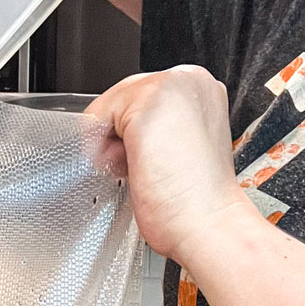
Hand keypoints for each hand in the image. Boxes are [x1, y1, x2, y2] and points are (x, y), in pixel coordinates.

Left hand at [86, 66, 253, 260]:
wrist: (208, 225)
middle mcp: (188, 80)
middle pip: (122, 99)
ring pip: (108, 107)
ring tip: (141, 171)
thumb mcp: (177, 153)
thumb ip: (156, 133)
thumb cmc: (195, 206)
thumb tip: (123, 136)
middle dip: (121, 138)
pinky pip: (95, 117)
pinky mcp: (146, 101)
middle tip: (145, 171)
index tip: (149, 162)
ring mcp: (168, 85)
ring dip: (111, 145)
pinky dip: (99, 149)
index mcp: (201, 91)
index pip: (141, 98)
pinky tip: (129, 169)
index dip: (132, 135)